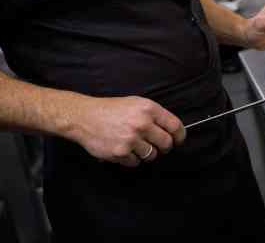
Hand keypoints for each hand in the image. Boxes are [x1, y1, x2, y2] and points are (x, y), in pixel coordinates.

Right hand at [69, 95, 185, 166]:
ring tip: (135, 145)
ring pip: (152, 155)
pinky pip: (135, 162)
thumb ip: (154, 115)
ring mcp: (131, 139)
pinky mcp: (120, 153)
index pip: (175, 126)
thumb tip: (172, 130)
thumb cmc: (111, 110)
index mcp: (148, 109)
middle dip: (164, 147)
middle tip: (157, 146)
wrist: (85, 117)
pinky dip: (131, 159)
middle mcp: (142, 123)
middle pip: (166, 143)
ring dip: (146, 153)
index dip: (179, 136)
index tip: (178, 140)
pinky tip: (123, 149)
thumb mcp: (136, 103)